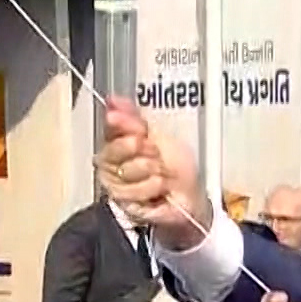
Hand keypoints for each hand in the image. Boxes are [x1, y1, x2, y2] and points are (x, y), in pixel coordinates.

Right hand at [94, 96, 212, 250]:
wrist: (190, 196)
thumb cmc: (176, 165)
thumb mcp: (159, 134)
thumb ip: (133, 117)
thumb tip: (112, 99)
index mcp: (116, 140)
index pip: (110, 127)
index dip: (129, 128)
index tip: (143, 133)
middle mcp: (110, 161)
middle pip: (115, 150)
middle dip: (144, 152)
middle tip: (157, 156)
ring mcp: (114, 183)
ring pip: (126, 171)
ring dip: (152, 172)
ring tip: (163, 176)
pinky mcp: (121, 202)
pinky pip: (134, 191)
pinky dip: (153, 188)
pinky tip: (161, 190)